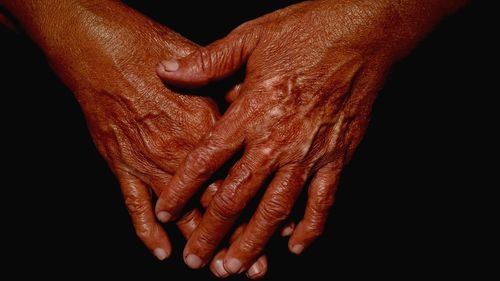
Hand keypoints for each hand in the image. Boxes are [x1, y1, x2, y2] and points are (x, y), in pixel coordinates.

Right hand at [1, 1, 271, 275]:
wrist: (102, 51)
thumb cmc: (152, 51)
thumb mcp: (204, 66)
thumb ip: (231, 91)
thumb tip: (257, 106)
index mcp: (208, 128)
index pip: (240, 177)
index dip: (258, 207)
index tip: (276, 231)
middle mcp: (183, 152)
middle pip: (216, 204)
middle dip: (236, 239)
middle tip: (253, 268)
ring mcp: (150, 163)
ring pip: (181, 214)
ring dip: (200, 243)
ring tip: (217, 270)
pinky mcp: (122, 167)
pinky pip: (134, 207)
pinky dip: (147, 232)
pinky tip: (162, 252)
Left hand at [155, 0, 465, 273]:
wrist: (363, 34)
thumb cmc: (308, 32)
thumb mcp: (251, 37)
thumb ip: (208, 61)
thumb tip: (167, 72)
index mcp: (251, 111)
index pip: (206, 159)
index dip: (183, 189)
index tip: (167, 211)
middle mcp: (277, 140)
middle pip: (237, 196)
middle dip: (213, 231)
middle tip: (196, 260)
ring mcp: (309, 153)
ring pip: (276, 210)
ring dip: (253, 243)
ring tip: (234, 268)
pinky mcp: (338, 158)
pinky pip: (323, 202)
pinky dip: (310, 228)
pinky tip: (294, 246)